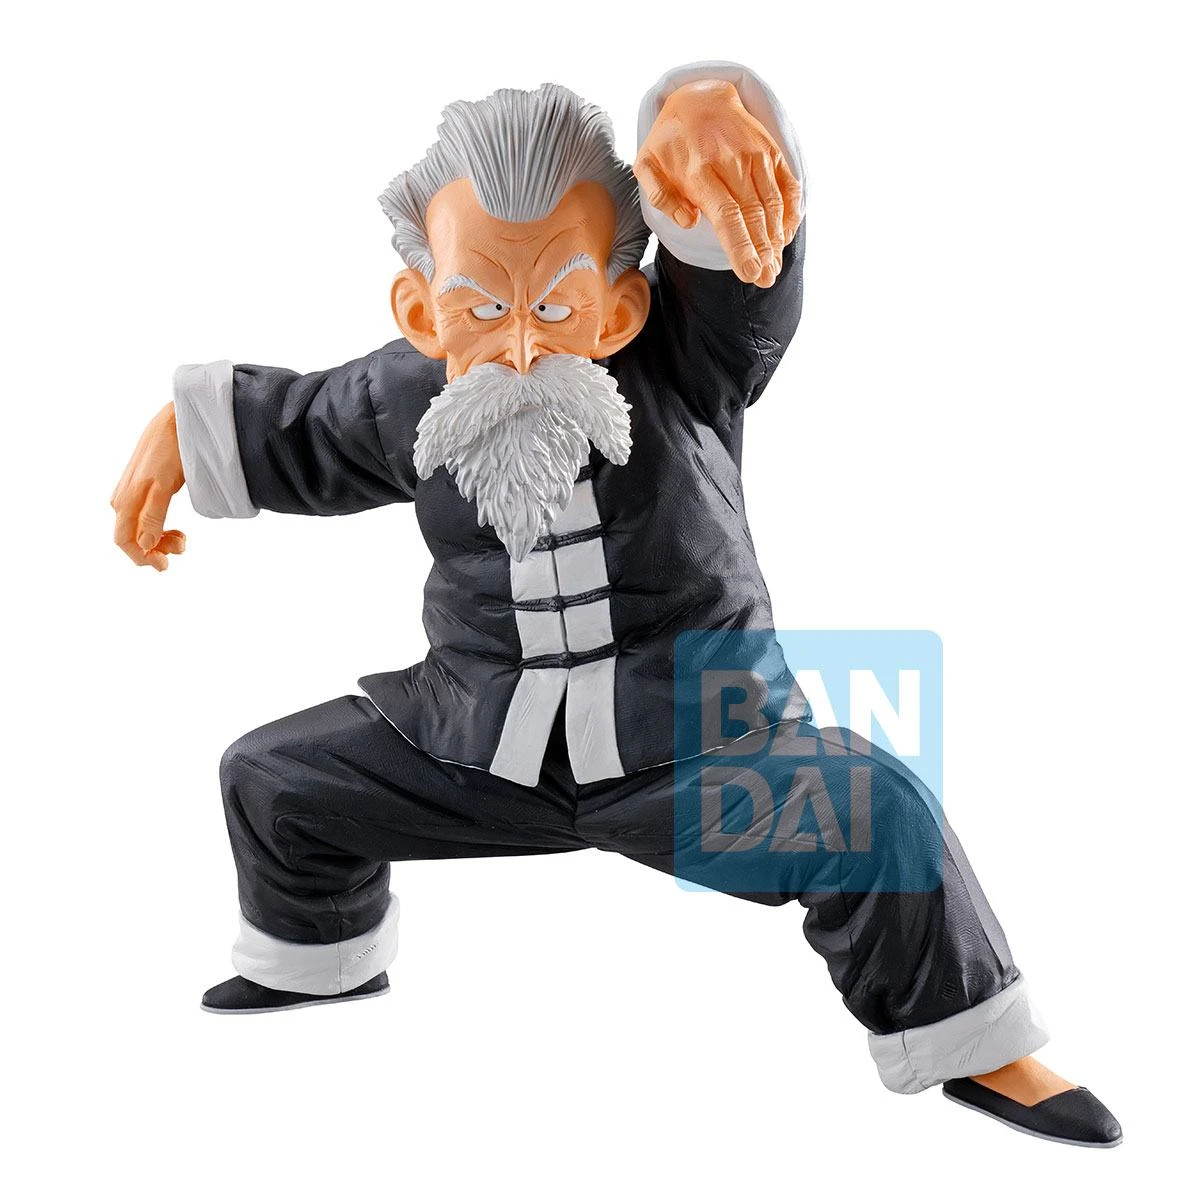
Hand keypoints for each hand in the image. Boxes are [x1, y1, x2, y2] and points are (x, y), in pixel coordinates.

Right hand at [111, 403, 186, 570]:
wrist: (176, 423)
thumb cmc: (171, 452)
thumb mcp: (163, 486)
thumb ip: (153, 516)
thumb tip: (144, 545)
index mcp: (125, 501)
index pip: (124, 541)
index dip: (142, 557)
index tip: (165, 566)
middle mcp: (123, 500)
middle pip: (132, 538)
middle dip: (155, 548)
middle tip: (183, 544)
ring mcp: (131, 494)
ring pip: (140, 529)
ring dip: (159, 539)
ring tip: (182, 536)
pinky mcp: (142, 489)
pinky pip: (145, 517)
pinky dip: (159, 527)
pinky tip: (174, 527)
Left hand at [634, 79, 803, 286]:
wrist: (699, 95)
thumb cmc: (669, 141)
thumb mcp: (646, 166)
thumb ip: (660, 197)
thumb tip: (688, 222)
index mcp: (700, 172)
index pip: (726, 216)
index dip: (740, 247)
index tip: (750, 273)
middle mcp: (732, 163)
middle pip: (753, 216)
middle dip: (762, 252)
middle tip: (766, 279)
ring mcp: (756, 156)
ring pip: (772, 205)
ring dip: (776, 239)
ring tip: (774, 267)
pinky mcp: (771, 152)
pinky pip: (787, 186)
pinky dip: (790, 213)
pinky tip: (785, 237)